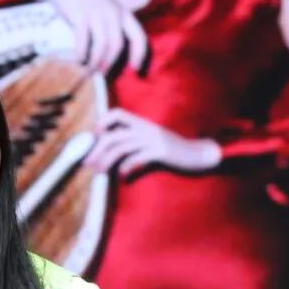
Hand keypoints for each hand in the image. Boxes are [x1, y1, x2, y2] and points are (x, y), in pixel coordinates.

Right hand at [28, 0, 146, 72]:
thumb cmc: (87, 3)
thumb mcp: (106, 11)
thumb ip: (113, 29)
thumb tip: (112, 57)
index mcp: (123, 13)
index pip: (138, 36)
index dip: (139, 54)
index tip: (135, 69)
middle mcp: (113, 14)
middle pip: (117, 45)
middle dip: (110, 63)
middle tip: (103, 74)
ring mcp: (97, 14)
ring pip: (101, 46)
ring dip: (95, 62)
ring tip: (89, 70)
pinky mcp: (81, 17)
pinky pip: (83, 42)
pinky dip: (81, 54)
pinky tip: (78, 60)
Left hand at [85, 109, 221, 174]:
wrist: (198, 154)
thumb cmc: (172, 150)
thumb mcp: (152, 141)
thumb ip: (134, 142)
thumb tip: (112, 153)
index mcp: (143, 123)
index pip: (118, 114)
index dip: (103, 122)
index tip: (95, 136)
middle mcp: (146, 128)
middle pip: (113, 136)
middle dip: (97, 149)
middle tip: (89, 163)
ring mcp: (153, 139)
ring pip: (121, 147)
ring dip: (107, 161)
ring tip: (101, 171)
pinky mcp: (161, 152)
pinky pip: (137, 158)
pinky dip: (127, 168)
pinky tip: (124, 175)